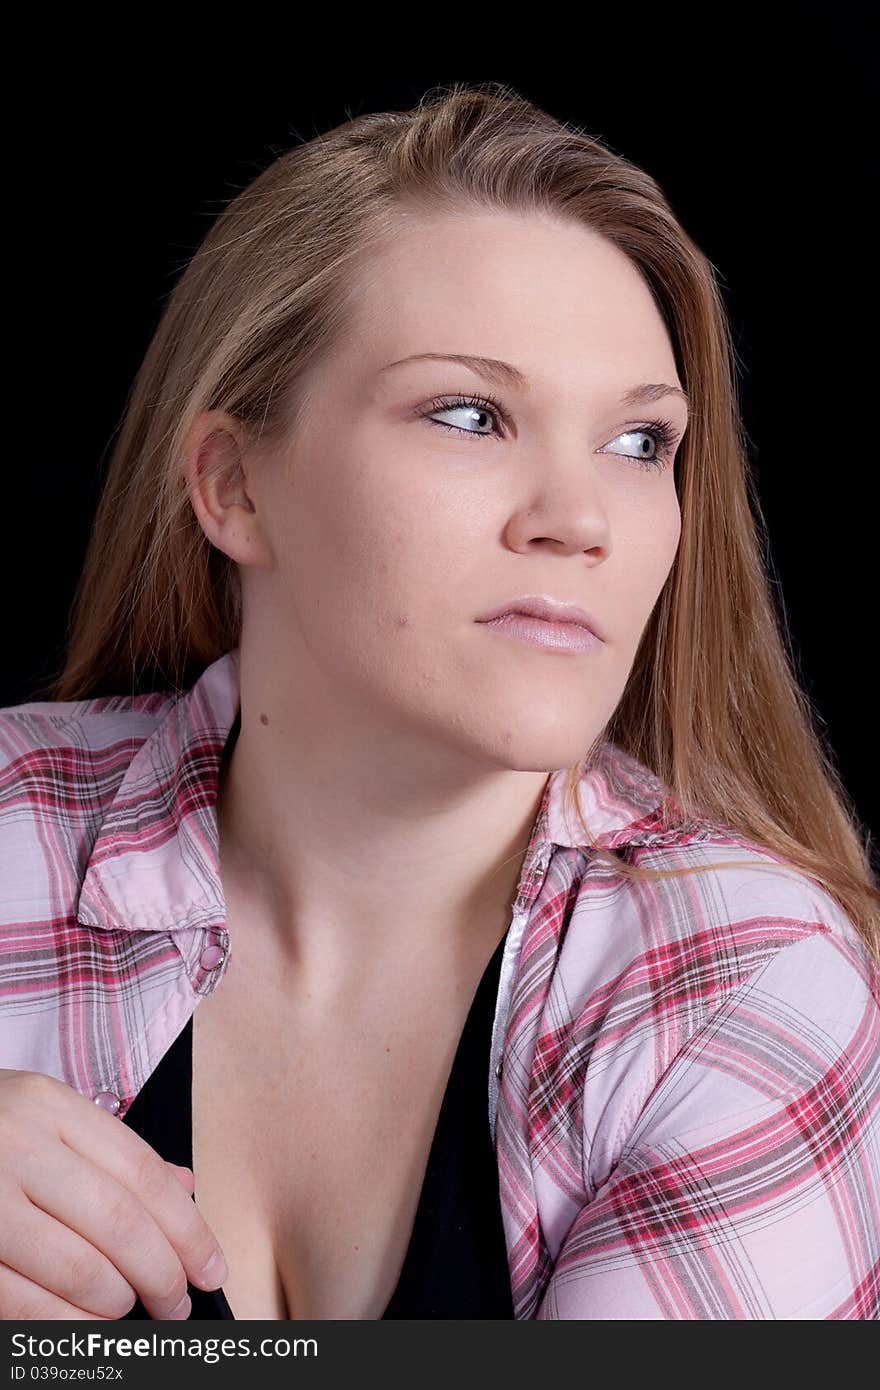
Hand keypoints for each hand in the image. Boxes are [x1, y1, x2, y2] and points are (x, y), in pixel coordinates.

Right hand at [0, 1069, 227, 1319]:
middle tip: (177, 1302)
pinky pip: (24, 1306)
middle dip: (162, 1276)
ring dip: (116, 1307)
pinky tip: (85, 1329)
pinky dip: (65, 1327)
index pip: (142, 1174)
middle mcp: (16, 1147)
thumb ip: (109, 1153)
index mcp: (48, 1107)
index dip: (187, 1228)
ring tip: (129, 1313)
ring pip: (78, 1273)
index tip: (211, 1267)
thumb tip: (185, 1192)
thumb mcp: (41, 1115)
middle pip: (120, 1225)